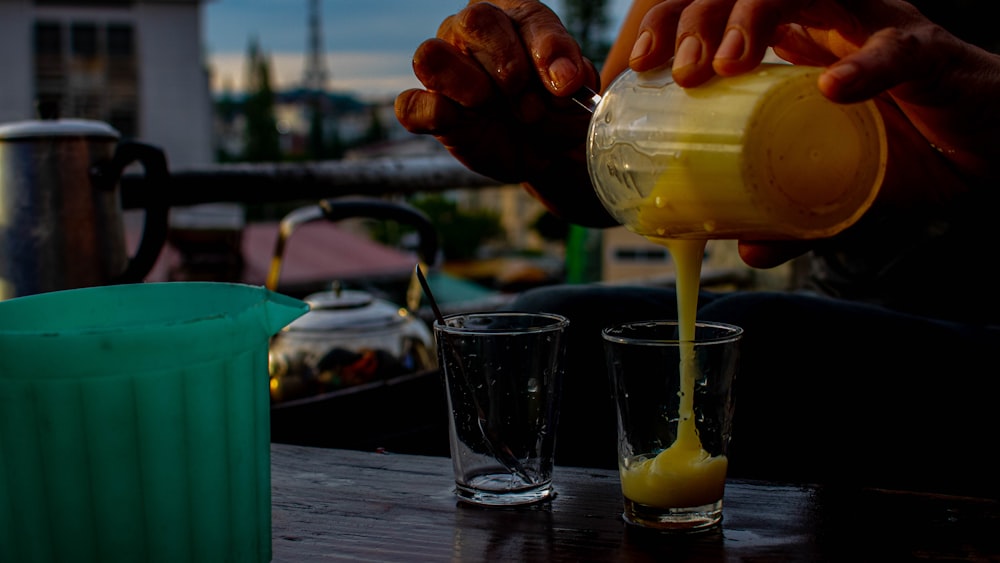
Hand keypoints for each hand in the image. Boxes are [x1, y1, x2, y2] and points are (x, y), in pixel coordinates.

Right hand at [395, 1, 614, 226]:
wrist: (543, 153)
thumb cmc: (555, 109)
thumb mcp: (577, 92)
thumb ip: (574, 75)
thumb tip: (563, 78)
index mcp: (513, 17)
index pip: (525, 14)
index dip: (546, 48)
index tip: (565, 84)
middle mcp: (471, 34)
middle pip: (475, 21)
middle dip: (509, 67)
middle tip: (530, 104)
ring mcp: (443, 71)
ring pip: (431, 55)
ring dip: (470, 86)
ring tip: (495, 109)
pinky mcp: (426, 110)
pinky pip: (410, 105)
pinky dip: (433, 113)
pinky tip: (463, 123)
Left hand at [626, 0, 999, 266]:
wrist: (984, 148)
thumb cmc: (900, 155)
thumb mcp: (830, 192)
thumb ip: (788, 220)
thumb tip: (742, 250)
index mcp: (787, 48)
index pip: (713, 14)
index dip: (669, 27)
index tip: (638, 68)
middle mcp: (821, 23)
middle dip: (698, 19)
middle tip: (679, 71)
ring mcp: (871, 27)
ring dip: (756, 19)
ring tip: (728, 66)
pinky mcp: (928, 48)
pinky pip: (897, 45)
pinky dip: (866, 65)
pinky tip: (832, 87)